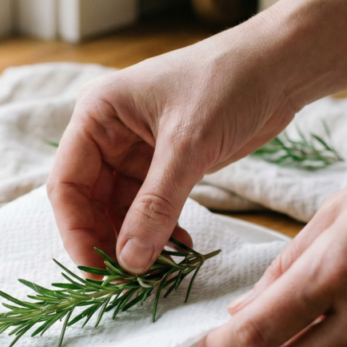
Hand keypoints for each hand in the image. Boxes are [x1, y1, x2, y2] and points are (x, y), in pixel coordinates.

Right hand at [46, 20, 297, 271]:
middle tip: (126, 280)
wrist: (279, 66)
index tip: (96, 270)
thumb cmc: (228, 82)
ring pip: (119, 211)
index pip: (67, 183)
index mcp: (97, 115)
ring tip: (157, 269)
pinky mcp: (164, 165)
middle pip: (89, 202)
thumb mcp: (188, 145)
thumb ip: (156, 206)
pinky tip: (179, 249)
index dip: (76, 230)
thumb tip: (129, 260)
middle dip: (106, 241)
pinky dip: (159, 232)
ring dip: (135, 241)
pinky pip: (149, 209)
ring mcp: (135, 151)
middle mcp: (108, 134)